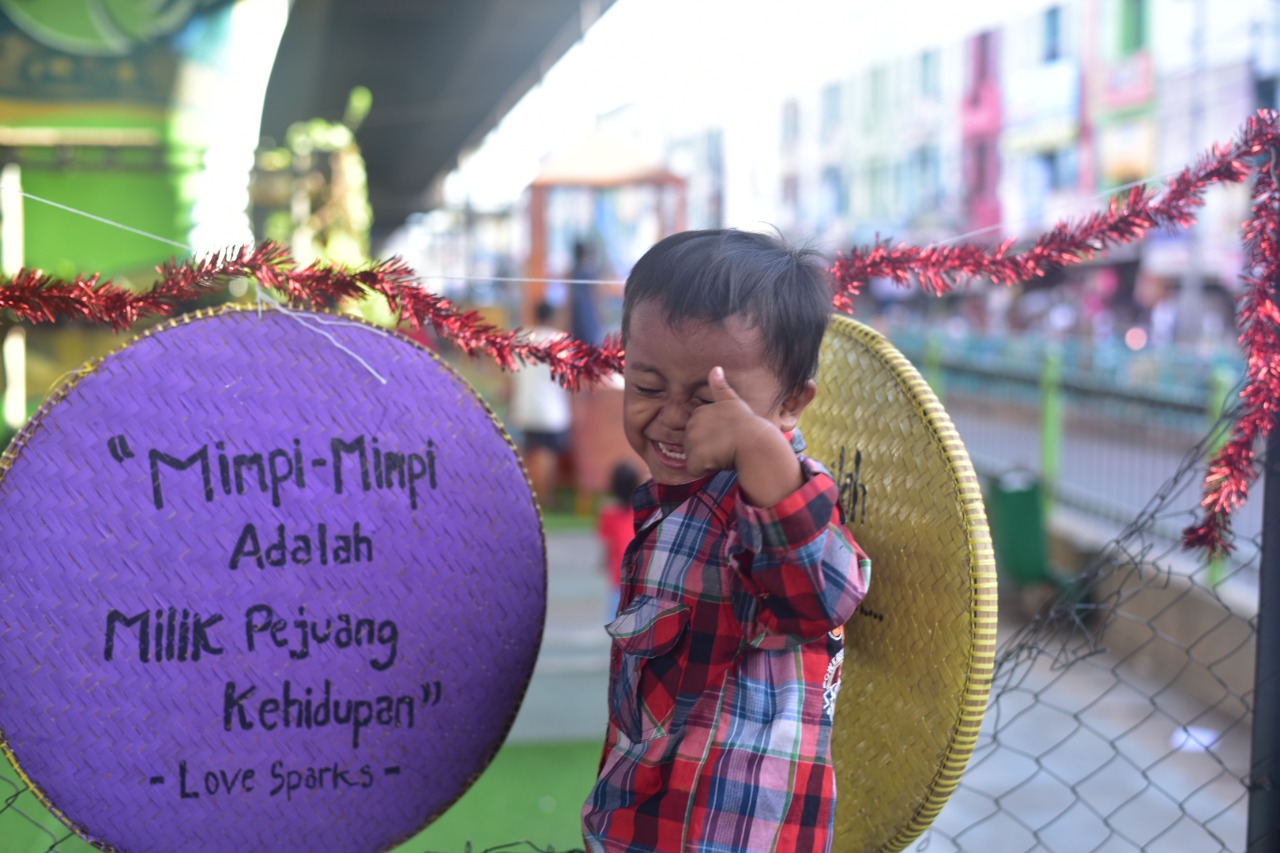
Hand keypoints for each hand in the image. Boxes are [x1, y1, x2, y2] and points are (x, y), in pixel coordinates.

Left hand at [685, 367, 805, 505]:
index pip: (698, 432)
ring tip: (724, 453)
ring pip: (693, 458)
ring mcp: (692, 440)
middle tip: (726, 446)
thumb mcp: (734, 402)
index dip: (713, 438)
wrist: (756, 442)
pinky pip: (694, 469)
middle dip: (707, 450)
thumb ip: (721, 388)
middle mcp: (692, 424)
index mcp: (699, 412)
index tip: (727, 436)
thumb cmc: (748, 424)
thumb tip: (715, 368)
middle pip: (692, 445)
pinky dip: (705, 470)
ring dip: (707, 460)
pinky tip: (719, 462)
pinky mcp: (695, 457)